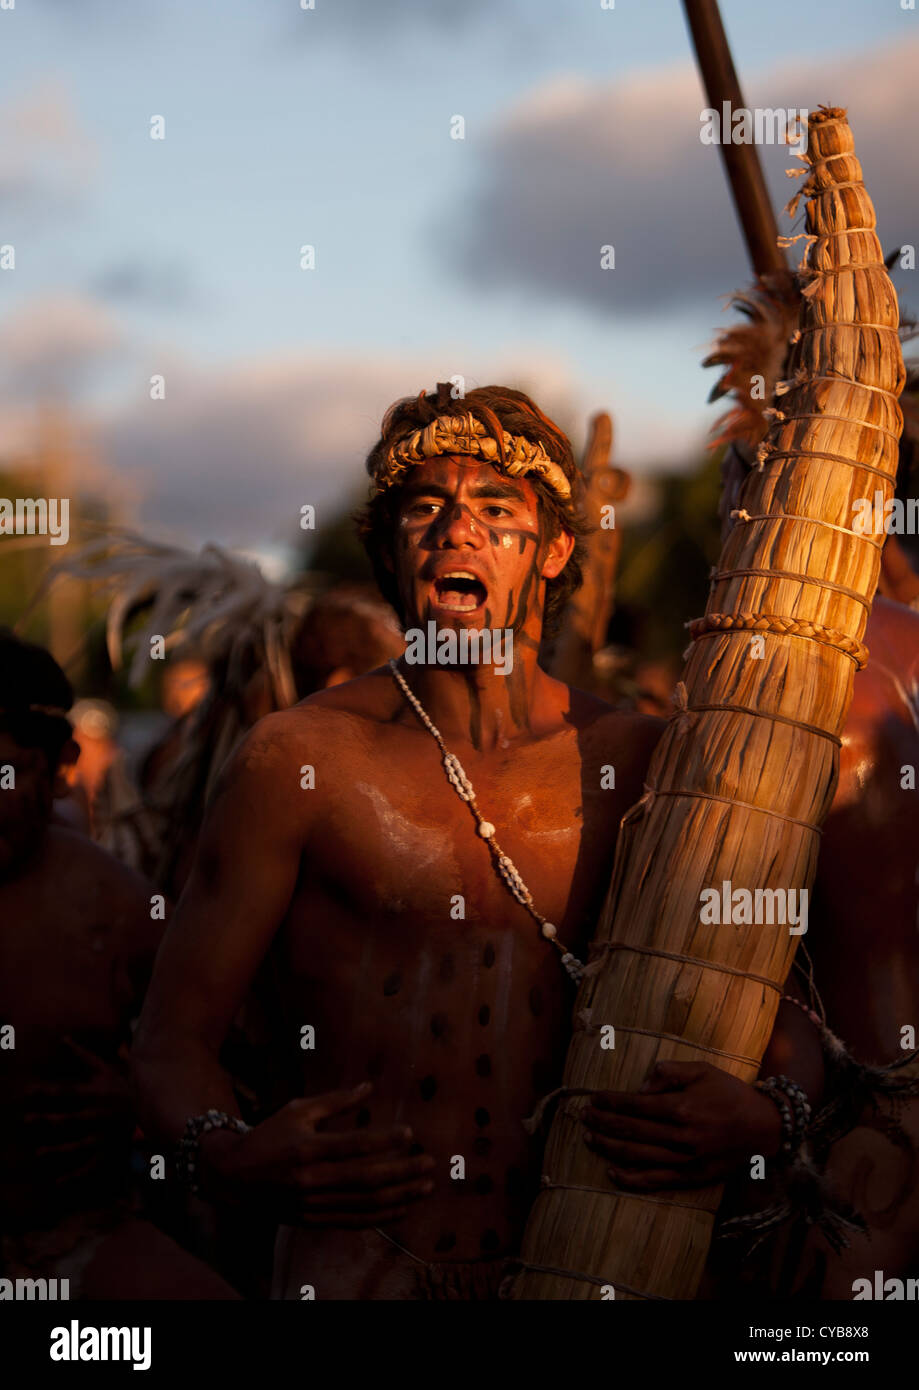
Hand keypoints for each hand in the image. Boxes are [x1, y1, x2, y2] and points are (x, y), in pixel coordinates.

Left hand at [22, 1037, 133, 1188]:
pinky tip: (59, 1182)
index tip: (27, 1091)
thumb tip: (62, 1038)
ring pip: (78, 1144)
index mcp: (96, 1094)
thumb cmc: (125, 1084)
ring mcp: (104, 1133)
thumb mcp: (106, 1067)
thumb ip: (82, 1055)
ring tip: (38, 1153)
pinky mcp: (111, 1150)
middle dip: (46, 1119)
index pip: (66, 1092)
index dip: (46, 1091)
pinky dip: (76, 1177)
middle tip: (26, 1119)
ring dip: (57, 1149)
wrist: (156, 1105)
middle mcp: (98, 1114)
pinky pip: (92, 1166)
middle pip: (68, 1118)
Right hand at [201, 1082, 435, 1226]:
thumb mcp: (297, 1110)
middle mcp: (310, 1180)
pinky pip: (353, 1222)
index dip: (385, 1140)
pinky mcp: (312, 1221)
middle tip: (429, 1163)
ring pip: (364, 1204)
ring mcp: (312, 1204)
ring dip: (400, 1197)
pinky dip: (381, 1217)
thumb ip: (335, 1100)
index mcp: (307, 1148)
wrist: (232, 1178)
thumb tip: (369, 1086)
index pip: (353, 1145)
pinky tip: (403, 1208)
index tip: (410, 1132)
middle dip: (402, 1172)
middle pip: (365, 1179)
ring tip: (425, 1186)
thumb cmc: (268, 1136)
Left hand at [581, 1061, 782, 1190]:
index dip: (610, 1102)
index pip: (635, 1105)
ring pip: (637, 1157)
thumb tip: (641, 1085)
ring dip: (609, 1148)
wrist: (764, 1127)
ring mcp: (686, 1160)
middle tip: (582, 1116)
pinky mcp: (692, 1177)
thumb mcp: (702, 1070)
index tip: (592, 1098)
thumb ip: (669, 1072)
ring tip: (589, 1139)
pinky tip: (612, 1172)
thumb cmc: (730, 1093)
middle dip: (603, 1123)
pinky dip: (631, 1179)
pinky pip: (655, 1181)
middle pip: (631, 1131)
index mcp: (681, 1108)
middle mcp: (680, 1136)